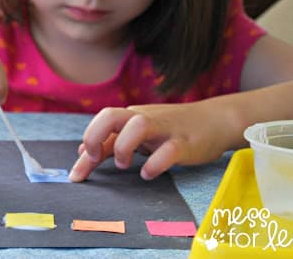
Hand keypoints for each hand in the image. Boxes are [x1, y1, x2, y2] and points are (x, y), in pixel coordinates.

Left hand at [68, 102, 237, 180]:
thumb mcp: (139, 132)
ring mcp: (164, 129)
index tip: (75, 177)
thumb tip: (81, 151)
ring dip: (124, 147)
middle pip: (110, 115)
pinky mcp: (185, 142)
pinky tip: (148, 174)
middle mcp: (143, 118)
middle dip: (94, 137)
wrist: (216, 120)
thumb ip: (112, 140)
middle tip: (96, 158)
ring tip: (126, 165)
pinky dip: (155, 165)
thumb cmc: (172, 128)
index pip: (99, 129)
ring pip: (137, 126)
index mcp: (130, 117)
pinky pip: (168, 151)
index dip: (83, 154)